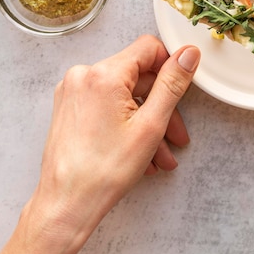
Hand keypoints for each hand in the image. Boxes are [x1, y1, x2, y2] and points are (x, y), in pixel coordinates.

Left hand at [0, 36, 199, 253]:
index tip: (181, 90)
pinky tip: (140, 151)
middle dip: (161, 106)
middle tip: (176, 136)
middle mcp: (83, 75)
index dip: (170, 67)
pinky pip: (107, 104)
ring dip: (146, 121)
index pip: (148, 48)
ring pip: (124, 94)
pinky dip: (126, 122)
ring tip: (160, 155)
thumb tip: (188, 54)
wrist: (65, 205)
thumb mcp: (151, 124)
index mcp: (104, 74)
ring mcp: (73, 91)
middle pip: (138, 76)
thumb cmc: (104, 171)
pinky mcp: (69, 107)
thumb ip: (172, 84)